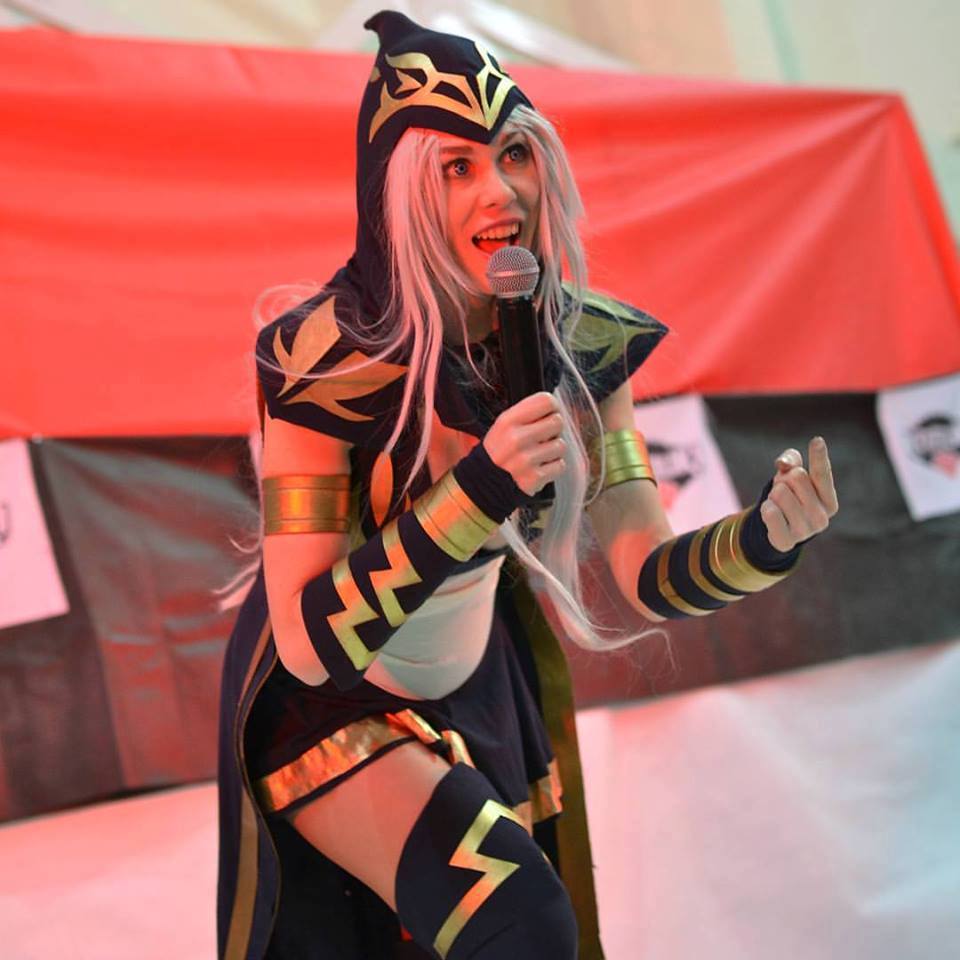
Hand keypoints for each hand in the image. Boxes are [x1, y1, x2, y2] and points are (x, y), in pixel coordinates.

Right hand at [482, 391, 565, 495]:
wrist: (485, 482)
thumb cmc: (500, 450)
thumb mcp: (504, 425)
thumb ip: (527, 413)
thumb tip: (555, 407)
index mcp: (508, 421)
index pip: (545, 401)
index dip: (552, 407)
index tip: (549, 413)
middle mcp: (516, 439)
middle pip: (557, 422)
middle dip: (553, 430)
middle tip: (542, 437)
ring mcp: (526, 460)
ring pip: (561, 445)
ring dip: (553, 451)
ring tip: (539, 454)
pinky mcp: (534, 478)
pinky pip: (560, 465)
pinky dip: (553, 467)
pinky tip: (540, 467)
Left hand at [760, 437, 838, 551]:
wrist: (778, 529)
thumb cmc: (790, 496)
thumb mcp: (791, 475)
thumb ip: (791, 461)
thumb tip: (783, 463)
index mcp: (829, 501)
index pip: (822, 474)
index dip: (818, 457)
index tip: (817, 440)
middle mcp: (822, 518)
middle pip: (797, 477)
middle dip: (784, 479)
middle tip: (784, 491)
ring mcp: (805, 532)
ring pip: (780, 492)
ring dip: (773, 494)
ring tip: (778, 504)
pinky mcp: (786, 541)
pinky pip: (769, 511)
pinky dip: (765, 507)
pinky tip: (771, 515)